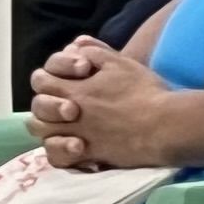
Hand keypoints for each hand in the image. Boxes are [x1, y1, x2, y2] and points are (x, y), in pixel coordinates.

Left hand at [25, 39, 185, 169]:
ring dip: (49, 128)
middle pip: (37, 109)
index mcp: (74, 90)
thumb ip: (94, 51)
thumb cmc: (146, 92)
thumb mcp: (121, 63)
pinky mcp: (89, 155)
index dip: (50, 75)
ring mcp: (77, 135)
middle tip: (68, 105)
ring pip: (42, 134)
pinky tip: (74, 147)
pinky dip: (60, 153)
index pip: (41, 79)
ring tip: (67, 126)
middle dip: (46, 104)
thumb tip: (77, 44)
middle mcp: (69, 114)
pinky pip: (59, 160)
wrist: (166, 125)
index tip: (75, 77)